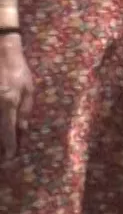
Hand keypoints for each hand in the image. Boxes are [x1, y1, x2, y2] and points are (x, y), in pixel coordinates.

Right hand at [0, 36, 31, 159]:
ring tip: (2, 151)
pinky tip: (0, 131)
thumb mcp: (29, 89)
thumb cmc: (19, 71)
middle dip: (0, 145)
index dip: (9, 145)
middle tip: (3, 160)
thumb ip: (25, 110)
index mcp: (9, 102)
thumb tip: (23, 130)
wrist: (2, 53)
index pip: (8, 129)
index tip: (10, 156)